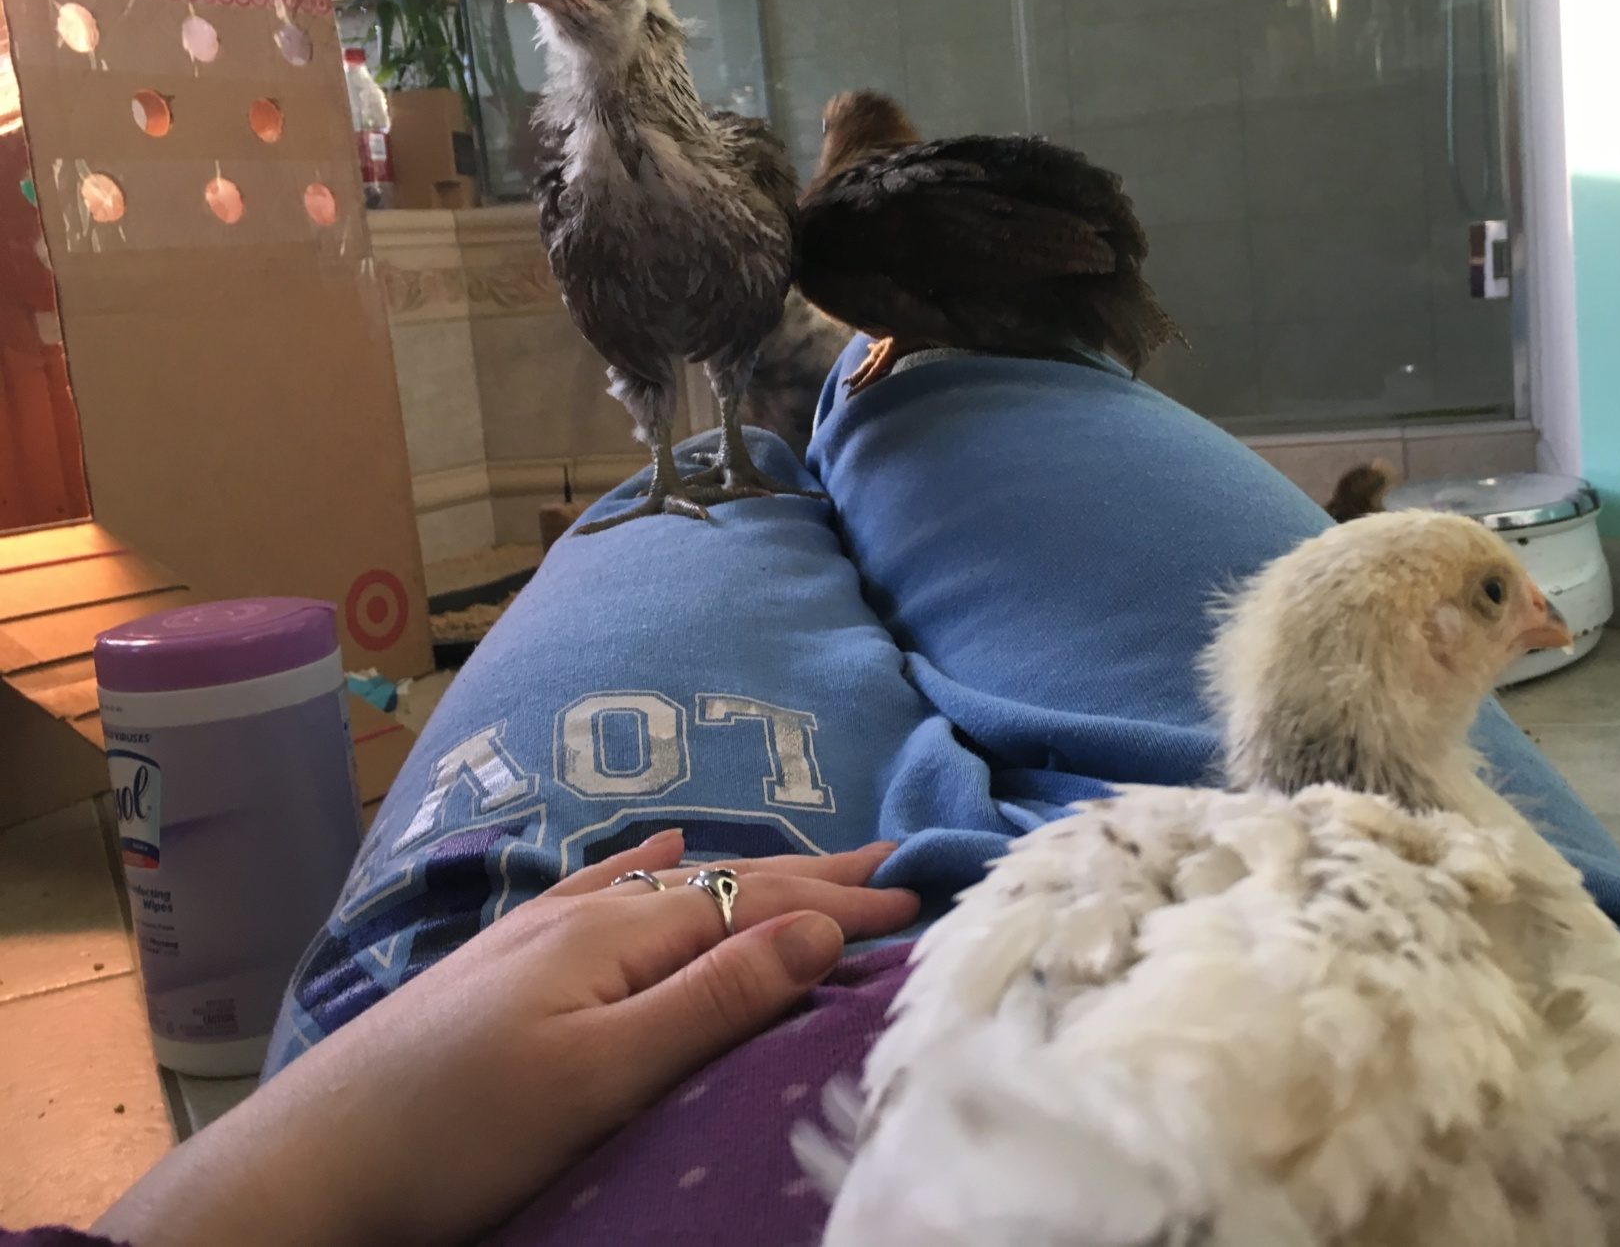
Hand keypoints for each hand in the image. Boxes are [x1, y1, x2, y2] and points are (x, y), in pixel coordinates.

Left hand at [98, 834, 918, 1246]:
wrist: (310, 1164)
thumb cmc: (459, 1133)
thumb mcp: (602, 1075)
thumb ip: (711, 996)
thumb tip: (819, 926)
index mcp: (617, 937)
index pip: (754, 905)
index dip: (840, 903)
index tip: (919, 901)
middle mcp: (582, 915)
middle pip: (718, 881)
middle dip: (811, 877)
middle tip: (894, 863)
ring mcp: (537, 932)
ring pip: (668, 882)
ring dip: (745, 873)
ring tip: (805, 862)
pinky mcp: (502, 960)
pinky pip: (600, 887)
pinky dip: (647, 864)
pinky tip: (657, 846)